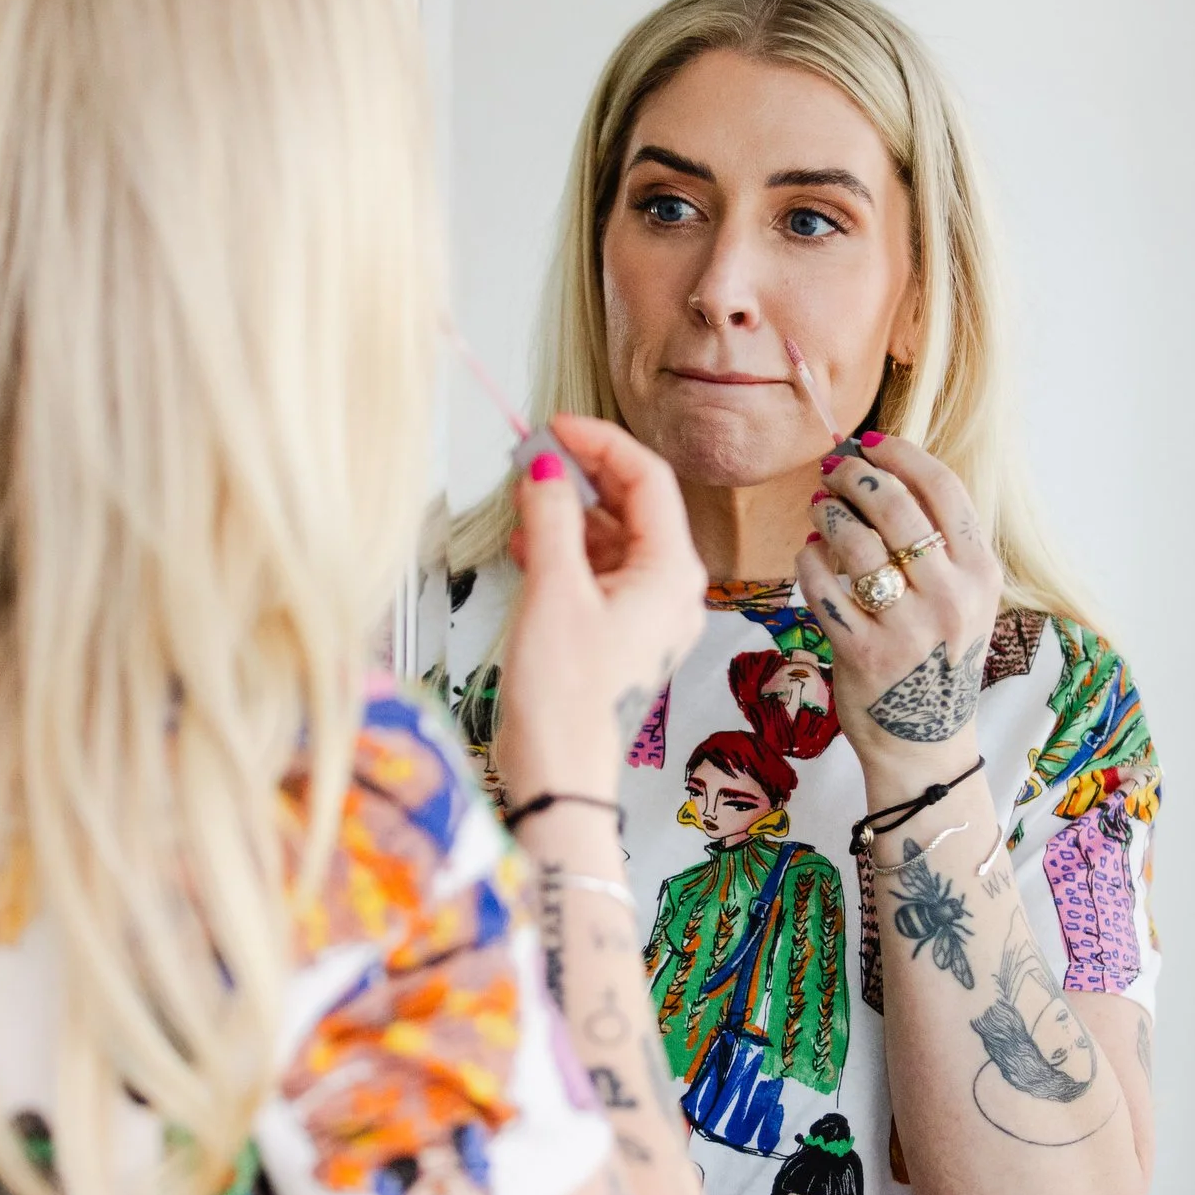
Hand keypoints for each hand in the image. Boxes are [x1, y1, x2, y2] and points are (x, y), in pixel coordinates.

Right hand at [496, 415, 704, 801]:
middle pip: (633, 506)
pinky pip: (600, 572)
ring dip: (568, 516)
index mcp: (672, 571)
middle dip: (582, 478)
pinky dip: (566, 552)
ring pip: (613, 539)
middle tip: (534, 459)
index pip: (648, 479)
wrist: (560, 767)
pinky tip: (528, 546)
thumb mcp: (553, 588)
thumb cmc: (566, 693)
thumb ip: (551, 517)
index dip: (601, 443)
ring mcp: (647, 612)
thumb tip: (546, 468)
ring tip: (522, 506)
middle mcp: (671, 588)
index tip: (556, 427)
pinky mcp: (620, 632)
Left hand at [787, 361, 1001, 784]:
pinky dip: (809, 560)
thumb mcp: (964, 600)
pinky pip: (822, 586)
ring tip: (819, 510)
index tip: (871, 443)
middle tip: (834, 469)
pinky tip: (810, 554)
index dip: (902, 455)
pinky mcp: (862, 653)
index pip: (944, 490)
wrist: (925, 745)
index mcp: (982, 575)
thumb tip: (884, 473)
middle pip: (894, 506)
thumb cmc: (938, 661)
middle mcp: (949, 598)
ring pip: (854, 542)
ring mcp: (906, 627)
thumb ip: (940, 544)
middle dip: (855, 476)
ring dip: (827, 514)